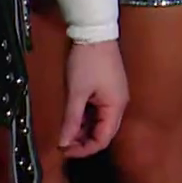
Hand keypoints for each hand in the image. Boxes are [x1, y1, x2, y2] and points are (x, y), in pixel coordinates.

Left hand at [59, 39, 127, 157]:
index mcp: (115, 107)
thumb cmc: (87, 62)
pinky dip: (86, 117)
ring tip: (65, 130)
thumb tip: (63, 143)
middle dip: (83, 140)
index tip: (65, 150)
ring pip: (100, 122)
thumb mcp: (76, 93)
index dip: (84, 149)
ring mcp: (115, 96)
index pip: (103, 139)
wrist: (95, 32)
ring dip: (84, 129)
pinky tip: (72, 117)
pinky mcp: (109, 89)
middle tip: (62, 142)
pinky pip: (98, 110)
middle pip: (103, 132)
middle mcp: (119, 104)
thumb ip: (71, 120)